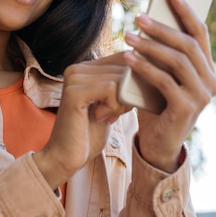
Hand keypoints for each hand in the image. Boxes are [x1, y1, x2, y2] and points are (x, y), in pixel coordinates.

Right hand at [33, 54, 132, 189]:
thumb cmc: (90, 133)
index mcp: (85, 68)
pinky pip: (112, 89)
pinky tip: (103, 118)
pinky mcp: (74, 92)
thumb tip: (149, 69)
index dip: (135, 79)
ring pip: (120, 79)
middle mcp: (77, 68)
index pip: (124, 58)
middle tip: (117, 113)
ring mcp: (73, 78)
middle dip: (130, 94)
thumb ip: (122, 85)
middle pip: (124, 68)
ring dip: (122, 102)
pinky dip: (115, 107)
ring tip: (108, 116)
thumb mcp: (111, 103)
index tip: (129, 102)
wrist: (66, 157)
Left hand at [123, 0, 215, 172]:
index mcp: (207, 69)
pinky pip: (164, 80)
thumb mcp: (162, 75)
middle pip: (188, 44)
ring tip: (128, 35)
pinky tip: (128, 58)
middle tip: (139, 16)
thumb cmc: (157, 105)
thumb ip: (163, 54)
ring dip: (151, 45)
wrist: (157, 144)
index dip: (186, 10)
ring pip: (177, 60)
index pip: (200, 33)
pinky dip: (144, 66)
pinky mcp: (186, 109)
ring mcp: (201, 97)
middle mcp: (210, 81)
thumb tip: (148, 19)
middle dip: (162, 27)